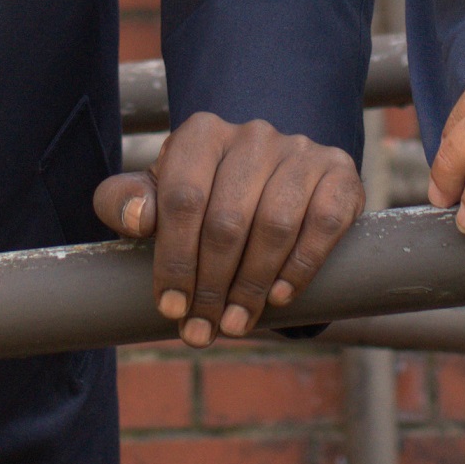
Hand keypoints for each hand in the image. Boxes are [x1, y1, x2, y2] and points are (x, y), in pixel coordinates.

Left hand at [96, 113, 362, 347]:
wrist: (273, 185)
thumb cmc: (203, 198)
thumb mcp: (157, 196)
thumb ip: (125, 201)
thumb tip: (138, 218)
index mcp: (201, 134)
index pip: (182, 199)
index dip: (174, 260)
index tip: (170, 306)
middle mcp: (253, 135)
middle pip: (227, 220)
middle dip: (211, 286)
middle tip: (202, 329)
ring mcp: (300, 151)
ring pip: (274, 226)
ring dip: (252, 286)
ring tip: (236, 324)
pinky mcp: (339, 173)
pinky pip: (323, 224)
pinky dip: (300, 266)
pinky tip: (279, 296)